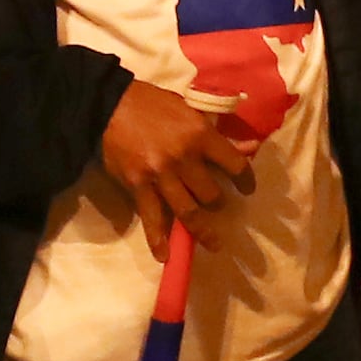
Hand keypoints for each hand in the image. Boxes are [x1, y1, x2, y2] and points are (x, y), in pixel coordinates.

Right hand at [103, 82, 255, 248]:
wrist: (108, 104)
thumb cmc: (152, 104)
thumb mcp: (190, 111)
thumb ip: (219, 134)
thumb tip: (251, 148)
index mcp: (200, 135)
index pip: (235, 165)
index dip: (246, 180)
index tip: (248, 188)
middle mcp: (183, 158)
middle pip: (211, 194)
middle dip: (218, 203)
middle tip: (217, 204)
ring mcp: (160, 175)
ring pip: (188, 211)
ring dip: (202, 231)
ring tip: (213, 244)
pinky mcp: (137, 186)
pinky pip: (151, 218)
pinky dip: (158, 239)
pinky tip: (164, 256)